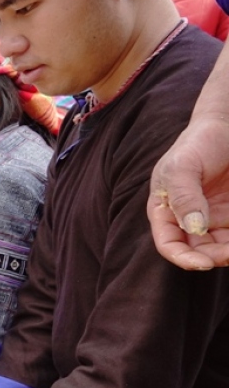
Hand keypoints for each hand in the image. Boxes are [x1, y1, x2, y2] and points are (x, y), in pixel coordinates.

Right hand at [149, 117, 228, 269]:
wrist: (228, 125)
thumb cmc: (198, 142)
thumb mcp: (183, 166)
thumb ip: (184, 197)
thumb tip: (193, 228)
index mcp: (165, 210)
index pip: (168, 243)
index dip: (183, 257)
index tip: (203, 262)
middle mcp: (188, 218)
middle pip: (196, 250)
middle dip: (213, 256)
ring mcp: (212, 217)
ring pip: (219, 246)